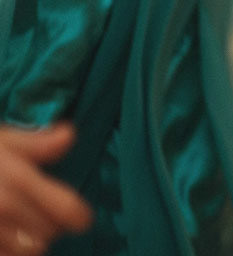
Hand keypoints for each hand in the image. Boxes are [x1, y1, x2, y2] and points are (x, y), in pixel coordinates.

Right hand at [0, 124, 91, 254]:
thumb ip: (34, 144)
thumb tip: (69, 136)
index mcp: (16, 181)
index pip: (65, 210)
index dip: (76, 216)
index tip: (78, 220)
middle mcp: (2, 209)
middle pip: (47, 234)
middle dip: (47, 227)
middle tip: (36, 217)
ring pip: (26, 252)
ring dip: (26, 245)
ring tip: (18, 230)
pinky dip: (7, 251)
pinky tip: (4, 238)